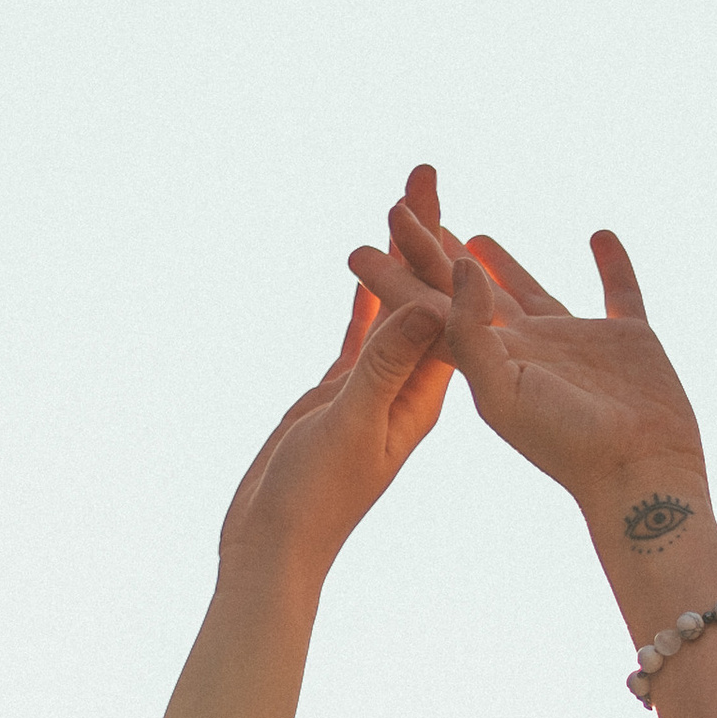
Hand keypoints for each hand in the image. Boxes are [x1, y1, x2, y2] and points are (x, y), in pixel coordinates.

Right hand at [219, 163, 455, 581]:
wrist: (276, 546)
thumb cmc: (314, 500)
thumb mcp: (352, 426)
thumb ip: (386, 367)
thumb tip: (431, 304)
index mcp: (422, 394)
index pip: (440, 309)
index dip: (439, 251)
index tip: (439, 201)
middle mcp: (407, 385)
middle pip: (422, 294)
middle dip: (424, 233)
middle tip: (425, 170)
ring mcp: (375, 388)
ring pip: (393, 306)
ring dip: (397, 254)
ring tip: (401, 197)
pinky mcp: (342, 396)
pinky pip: (363, 334)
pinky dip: (368, 297)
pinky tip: (370, 267)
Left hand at [351, 203, 707, 533]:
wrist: (639, 475)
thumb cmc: (567, 445)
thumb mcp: (499, 394)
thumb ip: (469, 332)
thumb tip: (458, 265)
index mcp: (488, 364)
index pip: (428, 309)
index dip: (396, 275)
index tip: (360, 244)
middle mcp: (524, 352)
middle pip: (466, 292)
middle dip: (433, 253)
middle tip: (399, 214)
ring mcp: (574, 346)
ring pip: (528, 292)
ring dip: (501, 266)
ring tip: (473, 234)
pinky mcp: (628, 342)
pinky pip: (617, 292)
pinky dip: (611, 265)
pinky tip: (600, 237)